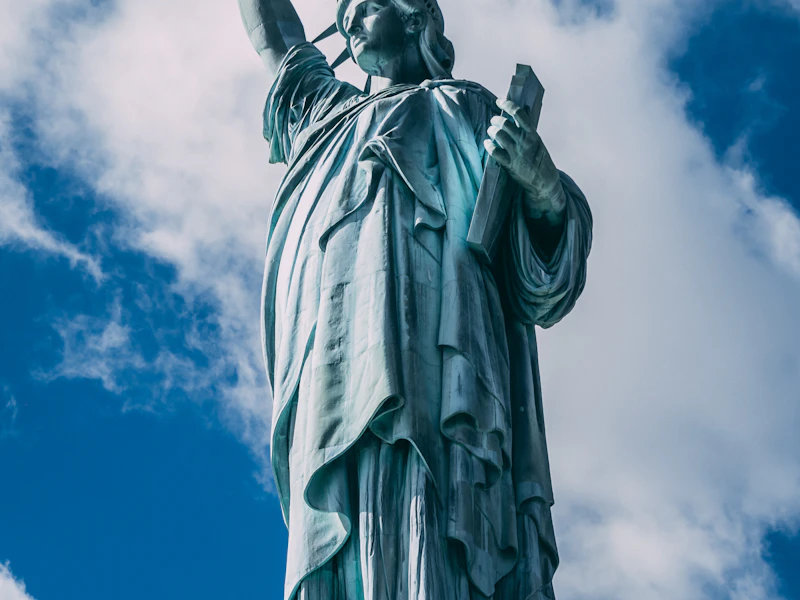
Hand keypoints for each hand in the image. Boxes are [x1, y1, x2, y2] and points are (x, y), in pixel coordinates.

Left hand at [484, 98, 565, 224]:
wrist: (544, 182)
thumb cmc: (540, 160)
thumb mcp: (537, 142)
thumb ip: (527, 130)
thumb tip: (517, 115)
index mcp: (532, 134)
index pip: (518, 114)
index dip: (507, 104)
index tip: (499, 101)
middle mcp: (524, 141)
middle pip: (504, 123)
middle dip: (496, 120)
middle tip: (494, 121)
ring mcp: (516, 153)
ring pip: (498, 135)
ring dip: (491, 131)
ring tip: (491, 131)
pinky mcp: (509, 164)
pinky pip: (494, 151)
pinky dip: (489, 145)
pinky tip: (487, 143)